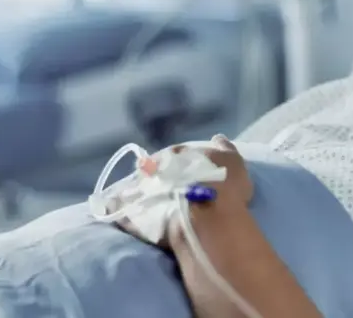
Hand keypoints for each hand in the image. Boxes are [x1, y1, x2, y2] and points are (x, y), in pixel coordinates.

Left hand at [112, 135, 251, 248]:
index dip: (181, 163)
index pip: (175, 153)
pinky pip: (119, 210)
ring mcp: (142, 189)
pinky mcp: (131, 213)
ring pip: (135, 187)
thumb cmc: (223, 185)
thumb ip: (224, 148)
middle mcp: (156, 166)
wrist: (206, 216)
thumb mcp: (233, 160)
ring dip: (139, 193)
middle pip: (153, 168)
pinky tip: (126, 216)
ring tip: (148, 204)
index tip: (186, 173)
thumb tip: (217, 137)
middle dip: (157, 177)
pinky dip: (120, 212)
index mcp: (178, 152)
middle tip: (167, 189)